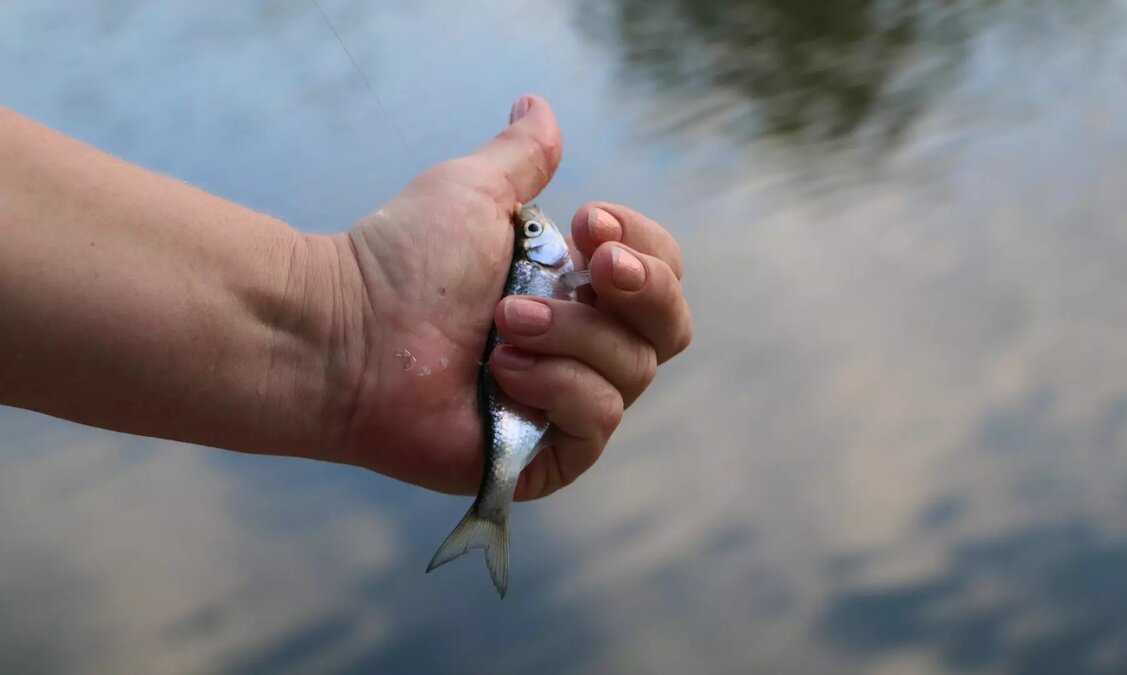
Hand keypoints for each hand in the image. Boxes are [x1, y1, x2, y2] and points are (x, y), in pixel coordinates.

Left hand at [317, 96, 691, 499]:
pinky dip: (561, 389)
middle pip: (670, 327)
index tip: (589, 223)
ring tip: (502, 325)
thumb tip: (537, 104)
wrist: (345, 333)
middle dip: (641, 289)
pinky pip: (601, 422)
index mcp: (575, 289)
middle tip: (591, 268)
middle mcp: (582, 347)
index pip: (661, 273)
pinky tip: (502, 375)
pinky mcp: (548, 455)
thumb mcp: (474, 192)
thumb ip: (521, 156)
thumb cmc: (400, 261)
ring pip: (633, 372)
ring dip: (573, 336)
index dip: (645, 248)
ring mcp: (566, 403)